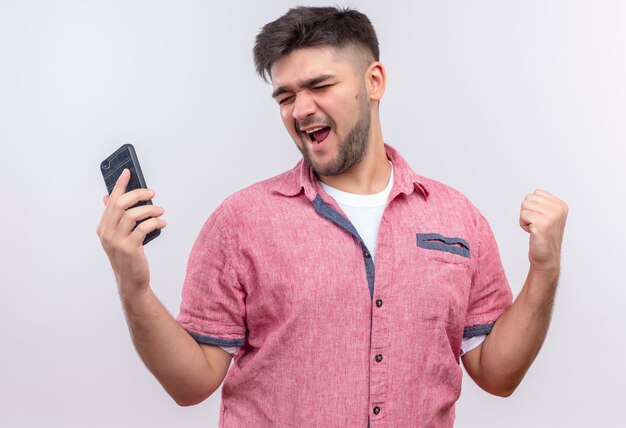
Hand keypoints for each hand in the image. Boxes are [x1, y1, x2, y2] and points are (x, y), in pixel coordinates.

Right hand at [96, 169, 166, 297]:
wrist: (131, 280)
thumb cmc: (128, 256)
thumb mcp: (118, 236)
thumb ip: (115, 218)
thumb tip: (109, 197)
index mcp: (103, 227)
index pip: (111, 200)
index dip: (119, 185)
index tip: (128, 172)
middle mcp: (107, 232)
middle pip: (121, 204)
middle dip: (138, 194)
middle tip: (152, 192)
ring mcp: (116, 241)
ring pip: (132, 215)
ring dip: (150, 209)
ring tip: (160, 211)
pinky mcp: (129, 248)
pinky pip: (143, 228)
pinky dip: (155, 222)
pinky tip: (162, 222)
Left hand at [519, 190, 567, 272]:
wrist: (547, 257)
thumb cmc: (544, 237)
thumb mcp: (549, 216)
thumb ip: (543, 203)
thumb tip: (531, 194)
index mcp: (561, 205)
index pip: (536, 193)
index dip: (532, 206)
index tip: (540, 219)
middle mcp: (558, 209)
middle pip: (528, 198)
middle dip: (527, 212)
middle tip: (536, 225)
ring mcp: (551, 216)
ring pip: (524, 206)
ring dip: (525, 218)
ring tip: (535, 228)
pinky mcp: (542, 224)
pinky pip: (522, 215)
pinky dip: (523, 225)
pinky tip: (533, 232)